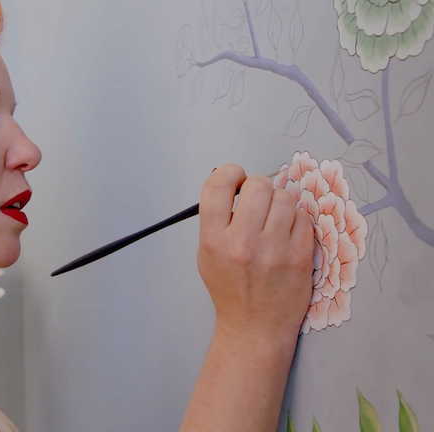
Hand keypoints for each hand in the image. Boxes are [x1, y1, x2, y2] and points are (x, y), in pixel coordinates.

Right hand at [197, 164, 313, 339]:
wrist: (254, 326)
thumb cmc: (230, 288)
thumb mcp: (207, 253)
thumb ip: (215, 218)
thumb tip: (229, 181)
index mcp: (213, 240)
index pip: (218, 185)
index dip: (229, 173)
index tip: (235, 179)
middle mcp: (242, 243)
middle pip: (257, 185)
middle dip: (257, 187)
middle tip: (256, 201)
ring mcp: (274, 250)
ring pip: (284, 198)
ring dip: (279, 203)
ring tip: (273, 220)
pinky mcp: (299, 256)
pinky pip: (303, 217)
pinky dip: (295, 221)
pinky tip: (286, 235)